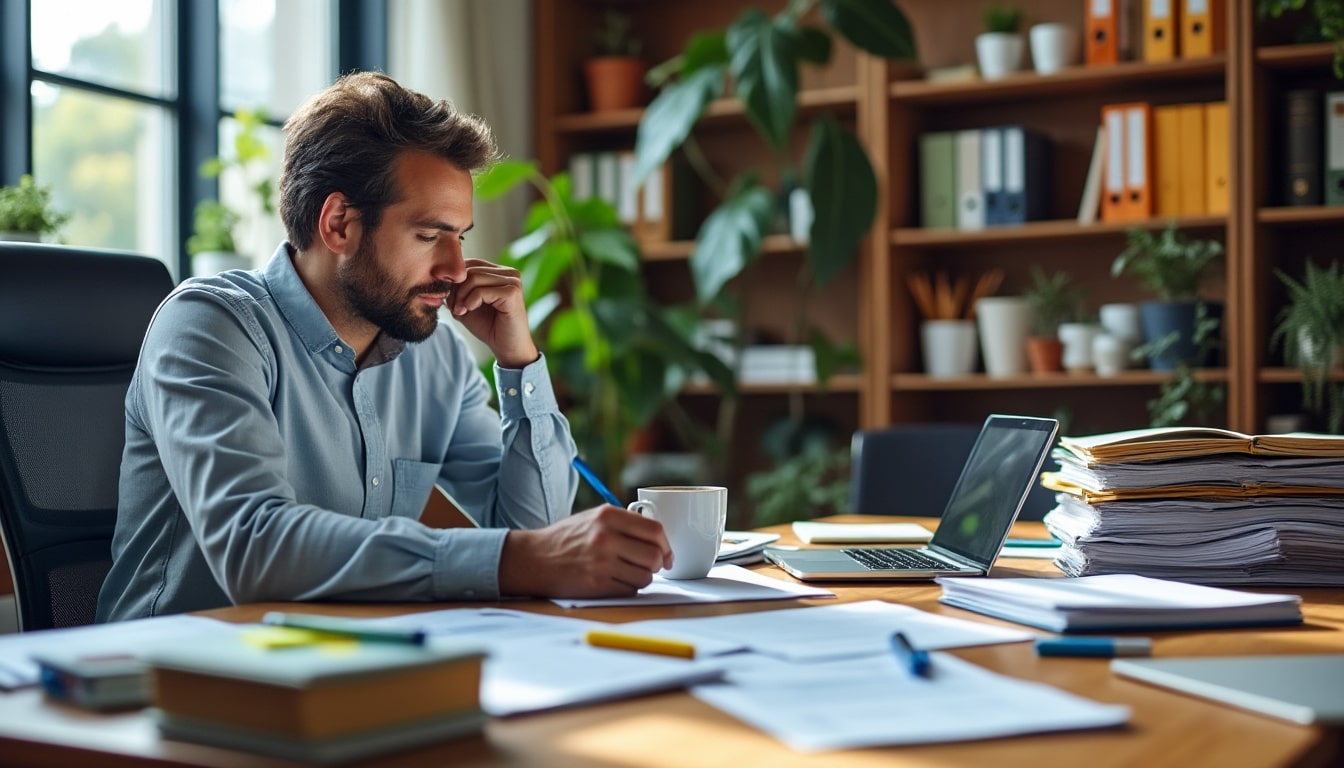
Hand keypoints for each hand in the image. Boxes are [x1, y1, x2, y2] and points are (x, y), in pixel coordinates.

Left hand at [449, 259, 537, 367]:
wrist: (508, 349)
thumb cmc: (489, 327)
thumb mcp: (467, 304)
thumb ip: (458, 288)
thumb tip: (442, 274)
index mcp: (500, 272)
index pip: (470, 263)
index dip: (455, 280)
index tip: (451, 301)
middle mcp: (509, 273)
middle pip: (470, 269)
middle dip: (456, 289)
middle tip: (454, 308)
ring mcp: (513, 281)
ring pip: (474, 278)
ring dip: (461, 297)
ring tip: (461, 311)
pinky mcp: (512, 293)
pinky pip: (481, 291)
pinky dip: (470, 302)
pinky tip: (470, 311)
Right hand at [498, 505, 673, 597]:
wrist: (534, 559)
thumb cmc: (566, 538)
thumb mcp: (593, 517)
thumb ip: (624, 523)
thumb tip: (658, 538)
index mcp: (607, 515)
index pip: (654, 530)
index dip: (666, 545)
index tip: (667, 554)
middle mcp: (606, 537)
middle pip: (654, 555)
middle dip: (658, 563)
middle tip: (651, 566)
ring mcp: (601, 562)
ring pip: (645, 576)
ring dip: (643, 577)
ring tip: (628, 572)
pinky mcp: (597, 584)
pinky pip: (630, 590)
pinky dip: (628, 588)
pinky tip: (615, 580)